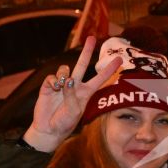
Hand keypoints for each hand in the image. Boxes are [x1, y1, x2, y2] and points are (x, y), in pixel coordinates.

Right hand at [23, 36, 122, 152]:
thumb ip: (72, 96)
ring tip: (61, 86)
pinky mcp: (49, 86)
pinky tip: (53, 89)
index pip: (100, 78)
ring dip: (64, 74)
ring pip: (65, 69)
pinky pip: (52, 77)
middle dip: (86, 51)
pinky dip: (53, 81)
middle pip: (82, 64)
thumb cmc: (64, 123)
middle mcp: (75, 86)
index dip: (110, 69)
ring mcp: (62, 85)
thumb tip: (68, 80)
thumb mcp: (73, 112)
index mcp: (86, 92)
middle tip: (90, 38)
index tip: (120, 59)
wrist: (48, 130)